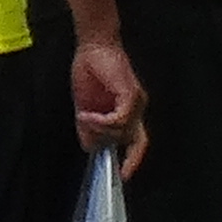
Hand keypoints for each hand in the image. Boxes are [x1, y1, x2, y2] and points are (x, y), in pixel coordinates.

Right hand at [67, 34, 143, 159]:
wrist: (93, 46)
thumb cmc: (91, 70)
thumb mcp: (86, 106)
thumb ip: (89, 128)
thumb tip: (89, 147)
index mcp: (129, 112)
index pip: (138, 142)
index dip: (133, 160)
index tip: (123, 175)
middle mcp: (137, 109)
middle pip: (127, 140)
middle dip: (105, 141)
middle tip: (90, 135)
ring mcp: (137, 102)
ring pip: (121, 132)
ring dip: (98, 129)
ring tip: (83, 117)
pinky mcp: (131, 96)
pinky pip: (118, 120)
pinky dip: (100, 121)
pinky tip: (86, 114)